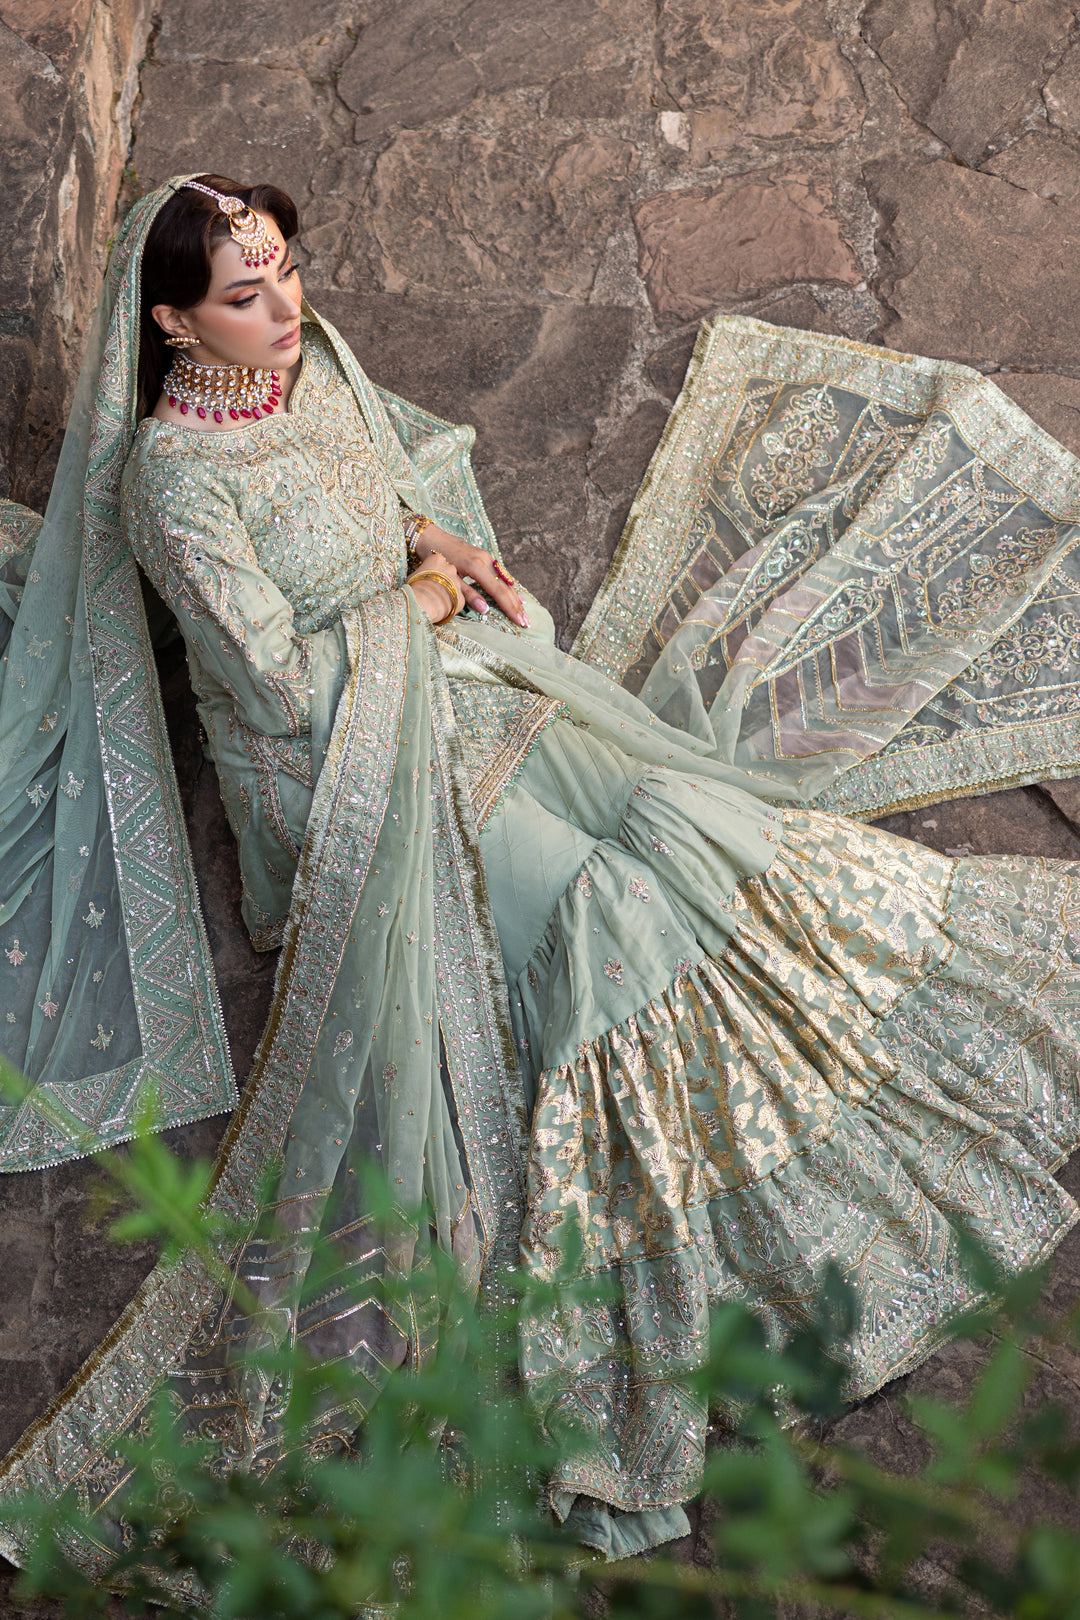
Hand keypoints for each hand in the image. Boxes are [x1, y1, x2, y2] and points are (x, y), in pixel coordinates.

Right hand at [406, 551, 464, 623]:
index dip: (432, 571)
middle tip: (432, 589)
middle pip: (448, 573)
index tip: (427, 578)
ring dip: (447, 592)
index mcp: (437, 559)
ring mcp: (458, 583)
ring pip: (454, 587)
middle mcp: (451, 568)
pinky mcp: (461, 598)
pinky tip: (441, 608)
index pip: (437, 562)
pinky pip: (457, 600)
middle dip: (443, 580)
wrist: (422, 604)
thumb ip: (421, 573)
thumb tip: (420, 577)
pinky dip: (451, 604)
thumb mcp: (413, 576)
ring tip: (436, 600)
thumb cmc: (414, 589)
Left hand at [413, 524, 529, 627]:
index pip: (498, 592)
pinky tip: (516, 597)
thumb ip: (468, 594)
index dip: (509, 608)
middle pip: (505, 587)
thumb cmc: (435, 559)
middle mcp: (485, 560)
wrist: (430, 538)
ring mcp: (486, 557)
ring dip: (514, 598)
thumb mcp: (449, 579)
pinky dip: (508, 588)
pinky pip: (500, 575)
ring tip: (524, 614)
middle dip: (516, 606)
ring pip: (504, 581)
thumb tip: (485, 610)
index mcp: (476, 567)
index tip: (519, 621)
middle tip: (526, 622)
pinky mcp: (484, 557)